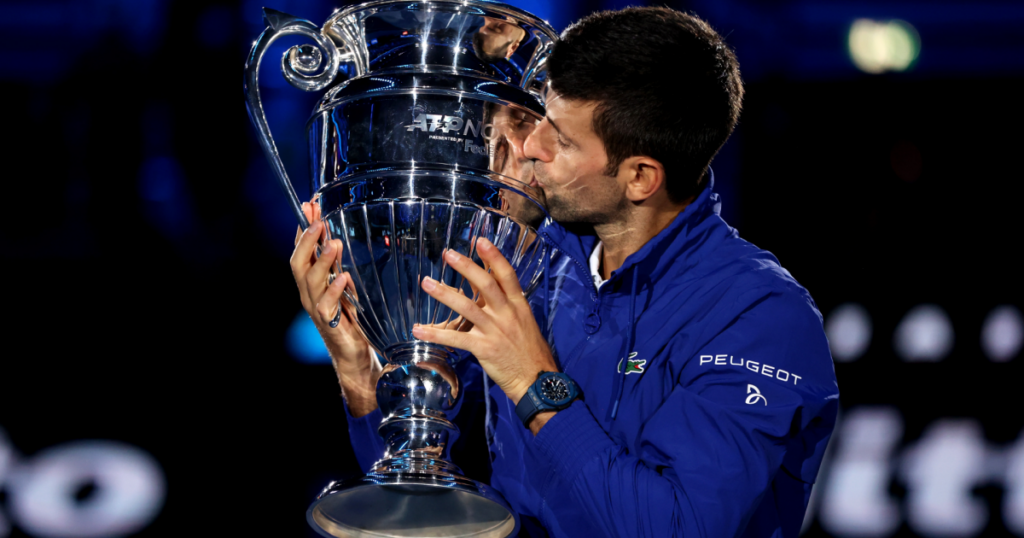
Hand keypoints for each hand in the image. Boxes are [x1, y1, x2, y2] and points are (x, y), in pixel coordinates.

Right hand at [291, 200, 379, 415]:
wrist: (355, 355)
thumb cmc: (352, 318)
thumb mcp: (346, 285)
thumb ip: (339, 264)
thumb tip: (339, 235)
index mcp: (312, 282)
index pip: (301, 249)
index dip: (303, 227)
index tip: (310, 205)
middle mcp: (308, 293)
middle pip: (297, 262)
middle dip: (306, 240)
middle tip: (318, 221)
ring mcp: (316, 309)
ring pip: (309, 281)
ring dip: (321, 260)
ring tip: (333, 244)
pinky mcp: (329, 324)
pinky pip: (326, 305)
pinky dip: (334, 290)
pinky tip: (344, 277)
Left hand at [411, 238, 557, 406]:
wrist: (536, 380)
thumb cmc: (529, 351)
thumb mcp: (523, 321)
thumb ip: (506, 305)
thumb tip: (486, 290)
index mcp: (518, 305)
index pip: (507, 275)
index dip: (493, 256)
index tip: (480, 240)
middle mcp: (507, 314)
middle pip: (486, 285)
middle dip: (466, 267)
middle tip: (448, 254)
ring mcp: (495, 331)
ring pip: (468, 307)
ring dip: (445, 294)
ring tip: (427, 282)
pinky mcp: (484, 348)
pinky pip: (456, 338)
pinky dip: (436, 333)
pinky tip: (419, 330)